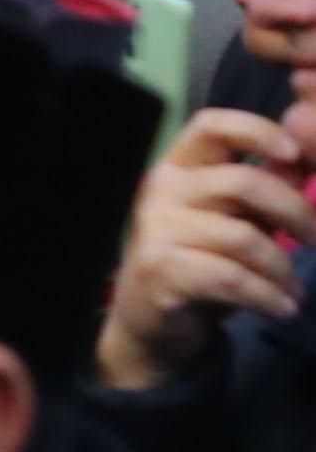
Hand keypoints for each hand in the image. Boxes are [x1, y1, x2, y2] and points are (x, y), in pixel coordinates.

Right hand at [98, 109, 314, 385]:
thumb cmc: (201, 267)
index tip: (293, 155)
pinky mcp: (159, 270)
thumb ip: (264, 193)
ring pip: (243, 237)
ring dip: (282, 270)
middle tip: (315, 240)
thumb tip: (300, 163)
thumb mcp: (237, 224)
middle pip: (243, 182)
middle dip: (295, 213)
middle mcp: (160, 189)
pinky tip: (282, 308)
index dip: (257, 131)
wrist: (152, 325)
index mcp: (179, 168)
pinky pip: (231, 277)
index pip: (211, 125)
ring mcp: (155, 228)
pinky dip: (267, 296)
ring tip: (294, 291)